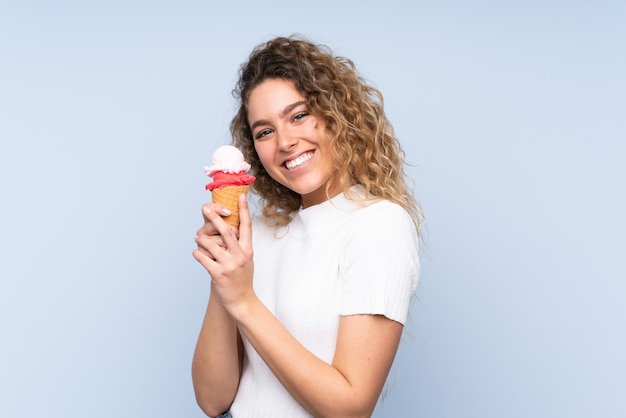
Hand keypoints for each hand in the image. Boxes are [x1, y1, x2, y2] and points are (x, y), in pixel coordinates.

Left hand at [193, 194, 254, 313]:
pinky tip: (197, 253)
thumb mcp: (246, 259)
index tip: (242, 196)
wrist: (242, 301)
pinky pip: (203, 258)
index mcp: (248, 250)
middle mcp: (240, 256)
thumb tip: (226, 227)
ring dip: (201, 240)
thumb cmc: (242, 278)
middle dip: (215, 218)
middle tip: (206, 208)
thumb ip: (239, 245)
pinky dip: (197, 253)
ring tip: (198, 239)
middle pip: (226, 231)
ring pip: (210, 244)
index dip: (244, 210)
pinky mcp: (218, 274)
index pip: (247, 226)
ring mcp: (229, 265)